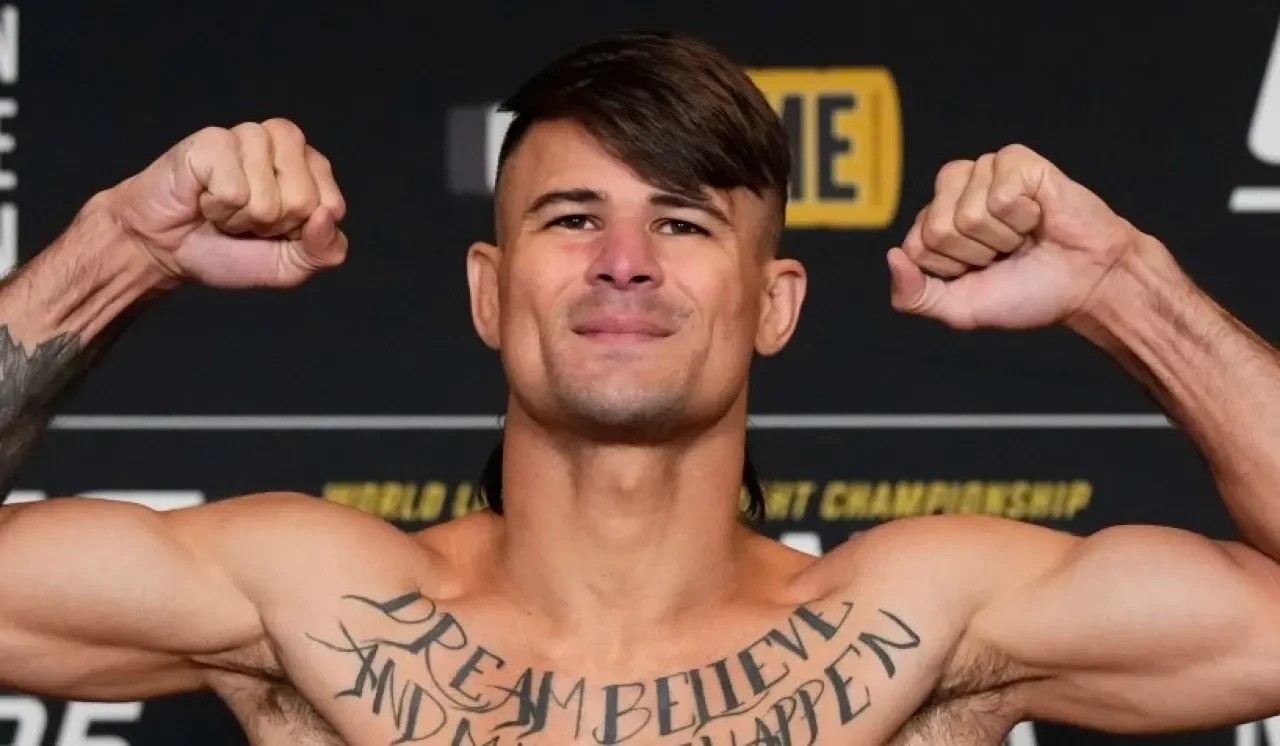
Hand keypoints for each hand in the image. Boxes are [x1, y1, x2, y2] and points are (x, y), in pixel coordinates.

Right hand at [103, 119, 347, 288]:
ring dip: (240, 218)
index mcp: (312, 167)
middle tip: (243, 220)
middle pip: (303, 202)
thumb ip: (325, 251)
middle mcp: (286, 143)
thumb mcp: (289, 266)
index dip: (299, 232)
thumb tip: (326, 215)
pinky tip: (203, 197)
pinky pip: (234, 192)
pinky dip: (216, 208)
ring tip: (222, 208)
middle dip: (269, 225)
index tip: (274, 230)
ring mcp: (250, 136)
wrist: (164, 249)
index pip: (332, 206)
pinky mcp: (214, 139)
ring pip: (268, 199)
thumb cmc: (228, 250)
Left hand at [888, 144, 1139, 329]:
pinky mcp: (1016, 161)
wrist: (1088, 284)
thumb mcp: (959, 309)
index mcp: (935, 223)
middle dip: (975, 254)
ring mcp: (984, 172)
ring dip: (1002, 238)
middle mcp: (954, 193)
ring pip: (967, 213)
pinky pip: (1000, 196)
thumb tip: (891, 256)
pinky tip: (1038, 217)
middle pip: (936, 228)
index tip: (981, 272)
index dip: (951, 270)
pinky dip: (1023, 218)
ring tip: (1024, 236)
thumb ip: (914, 296)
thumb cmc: (1028, 293)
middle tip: (1007, 254)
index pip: (914, 245)